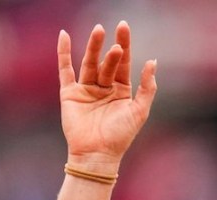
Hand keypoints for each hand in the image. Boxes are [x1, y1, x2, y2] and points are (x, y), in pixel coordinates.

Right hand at [57, 21, 156, 169]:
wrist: (97, 154)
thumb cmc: (121, 136)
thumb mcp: (140, 111)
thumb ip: (147, 87)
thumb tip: (152, 62)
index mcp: (122, 90)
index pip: (124, 63)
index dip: (125, 46)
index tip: (124, 28)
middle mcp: (104, 87)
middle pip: (107, 61)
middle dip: (112, 47)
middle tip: (116, 31)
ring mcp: (87, 89)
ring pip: (89, 63)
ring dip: (93, 46)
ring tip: (98, 30)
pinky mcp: (70, 93)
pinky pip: (65, 70)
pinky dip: (63, 53)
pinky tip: (64, 36)